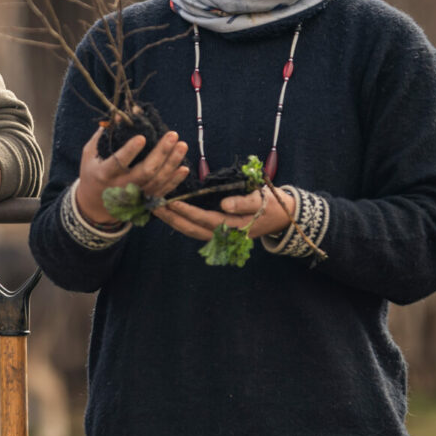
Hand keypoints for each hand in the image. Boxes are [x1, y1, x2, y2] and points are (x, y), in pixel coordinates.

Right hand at [74, 130, 188, 226]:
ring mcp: (134, 196)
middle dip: (161, 152)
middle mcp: (120, 186)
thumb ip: (102, 136)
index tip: (142, 137)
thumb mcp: (90, 154)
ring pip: (157, 180)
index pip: (118, 162)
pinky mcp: (144, 201)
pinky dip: (174, 180)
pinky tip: (184, 167)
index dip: (130, 151)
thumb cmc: (92, 173)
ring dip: (172, 163)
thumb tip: (118, 116)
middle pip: (145, 171)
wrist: (94, 205)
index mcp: (104, 174)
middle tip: (172, 136)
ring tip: (182, 145)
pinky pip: (162, 191)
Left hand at [156, 185, 295, 242]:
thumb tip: (224, 205)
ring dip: (173, 221)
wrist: (280, 217)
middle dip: (172, 219)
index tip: (172, 203)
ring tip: (156, 209)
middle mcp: (225, 235)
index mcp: (235, 227)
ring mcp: (220, 236)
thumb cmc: (271, 205)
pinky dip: (181, 222)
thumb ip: (243, 202)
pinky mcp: (217, 232)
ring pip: (191, 231)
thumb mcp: (262, 199)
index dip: (188, 212)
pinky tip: (169, 213)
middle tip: (154, 206)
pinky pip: (196, 229)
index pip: (206, 220)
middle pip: (193, 229)